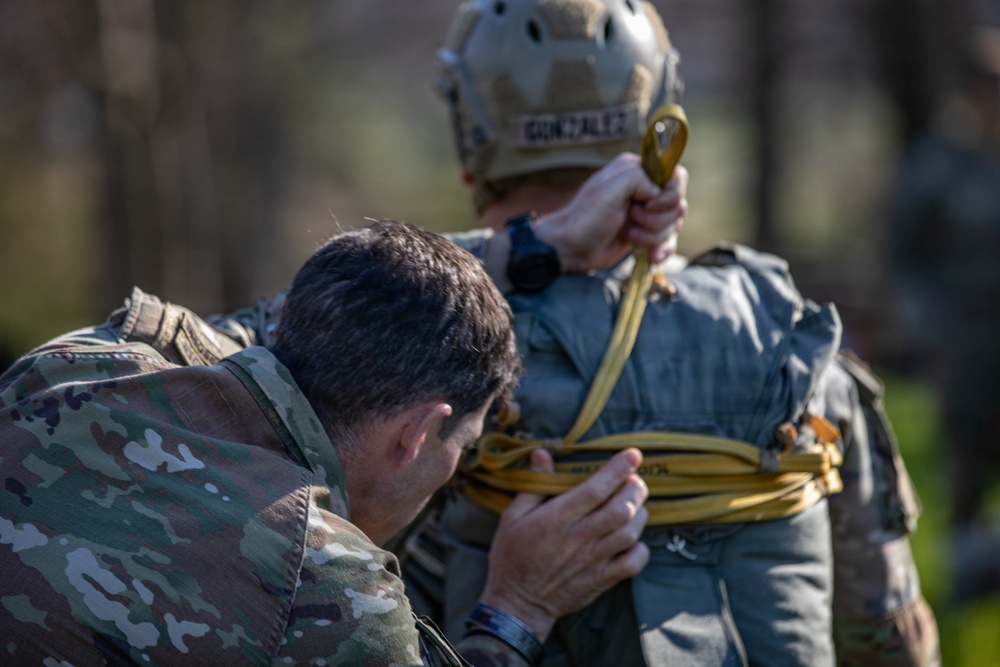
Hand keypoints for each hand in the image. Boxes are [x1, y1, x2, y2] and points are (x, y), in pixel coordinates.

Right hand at [478, 448, 649, 640]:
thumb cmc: (512, 556)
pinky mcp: (601, 580)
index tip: (633, 454)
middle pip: (621, 508)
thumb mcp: (512, 517)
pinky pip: (632, 563)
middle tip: (634, 480)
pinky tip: (633, 539)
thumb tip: (542, 453)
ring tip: (634, 505)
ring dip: (640, 514)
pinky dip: (640, 548)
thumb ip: (533, 485)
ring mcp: (593, 561)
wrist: (516, 604)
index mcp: (557, 519)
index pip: (595, 488)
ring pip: (630, 532)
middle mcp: (579, 538)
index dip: (618, 469)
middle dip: (635, 488)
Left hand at [535, 153, 687, 270]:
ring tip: (630, 235)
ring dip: (654, 235)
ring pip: (674, 225)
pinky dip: (662, 250)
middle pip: (677, 204)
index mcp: (636, 171)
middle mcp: (644, 190)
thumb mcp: (609, 189)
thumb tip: (657, 192)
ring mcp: (646, 214)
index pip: (676, 176)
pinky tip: (652, 256)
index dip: (669, 194)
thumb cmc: (585, 218)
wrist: (572, 249)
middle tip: (631, 219)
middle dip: (657, 218)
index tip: (649, 204)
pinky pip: (669, 242)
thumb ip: (638, 178)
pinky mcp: (646, 235)